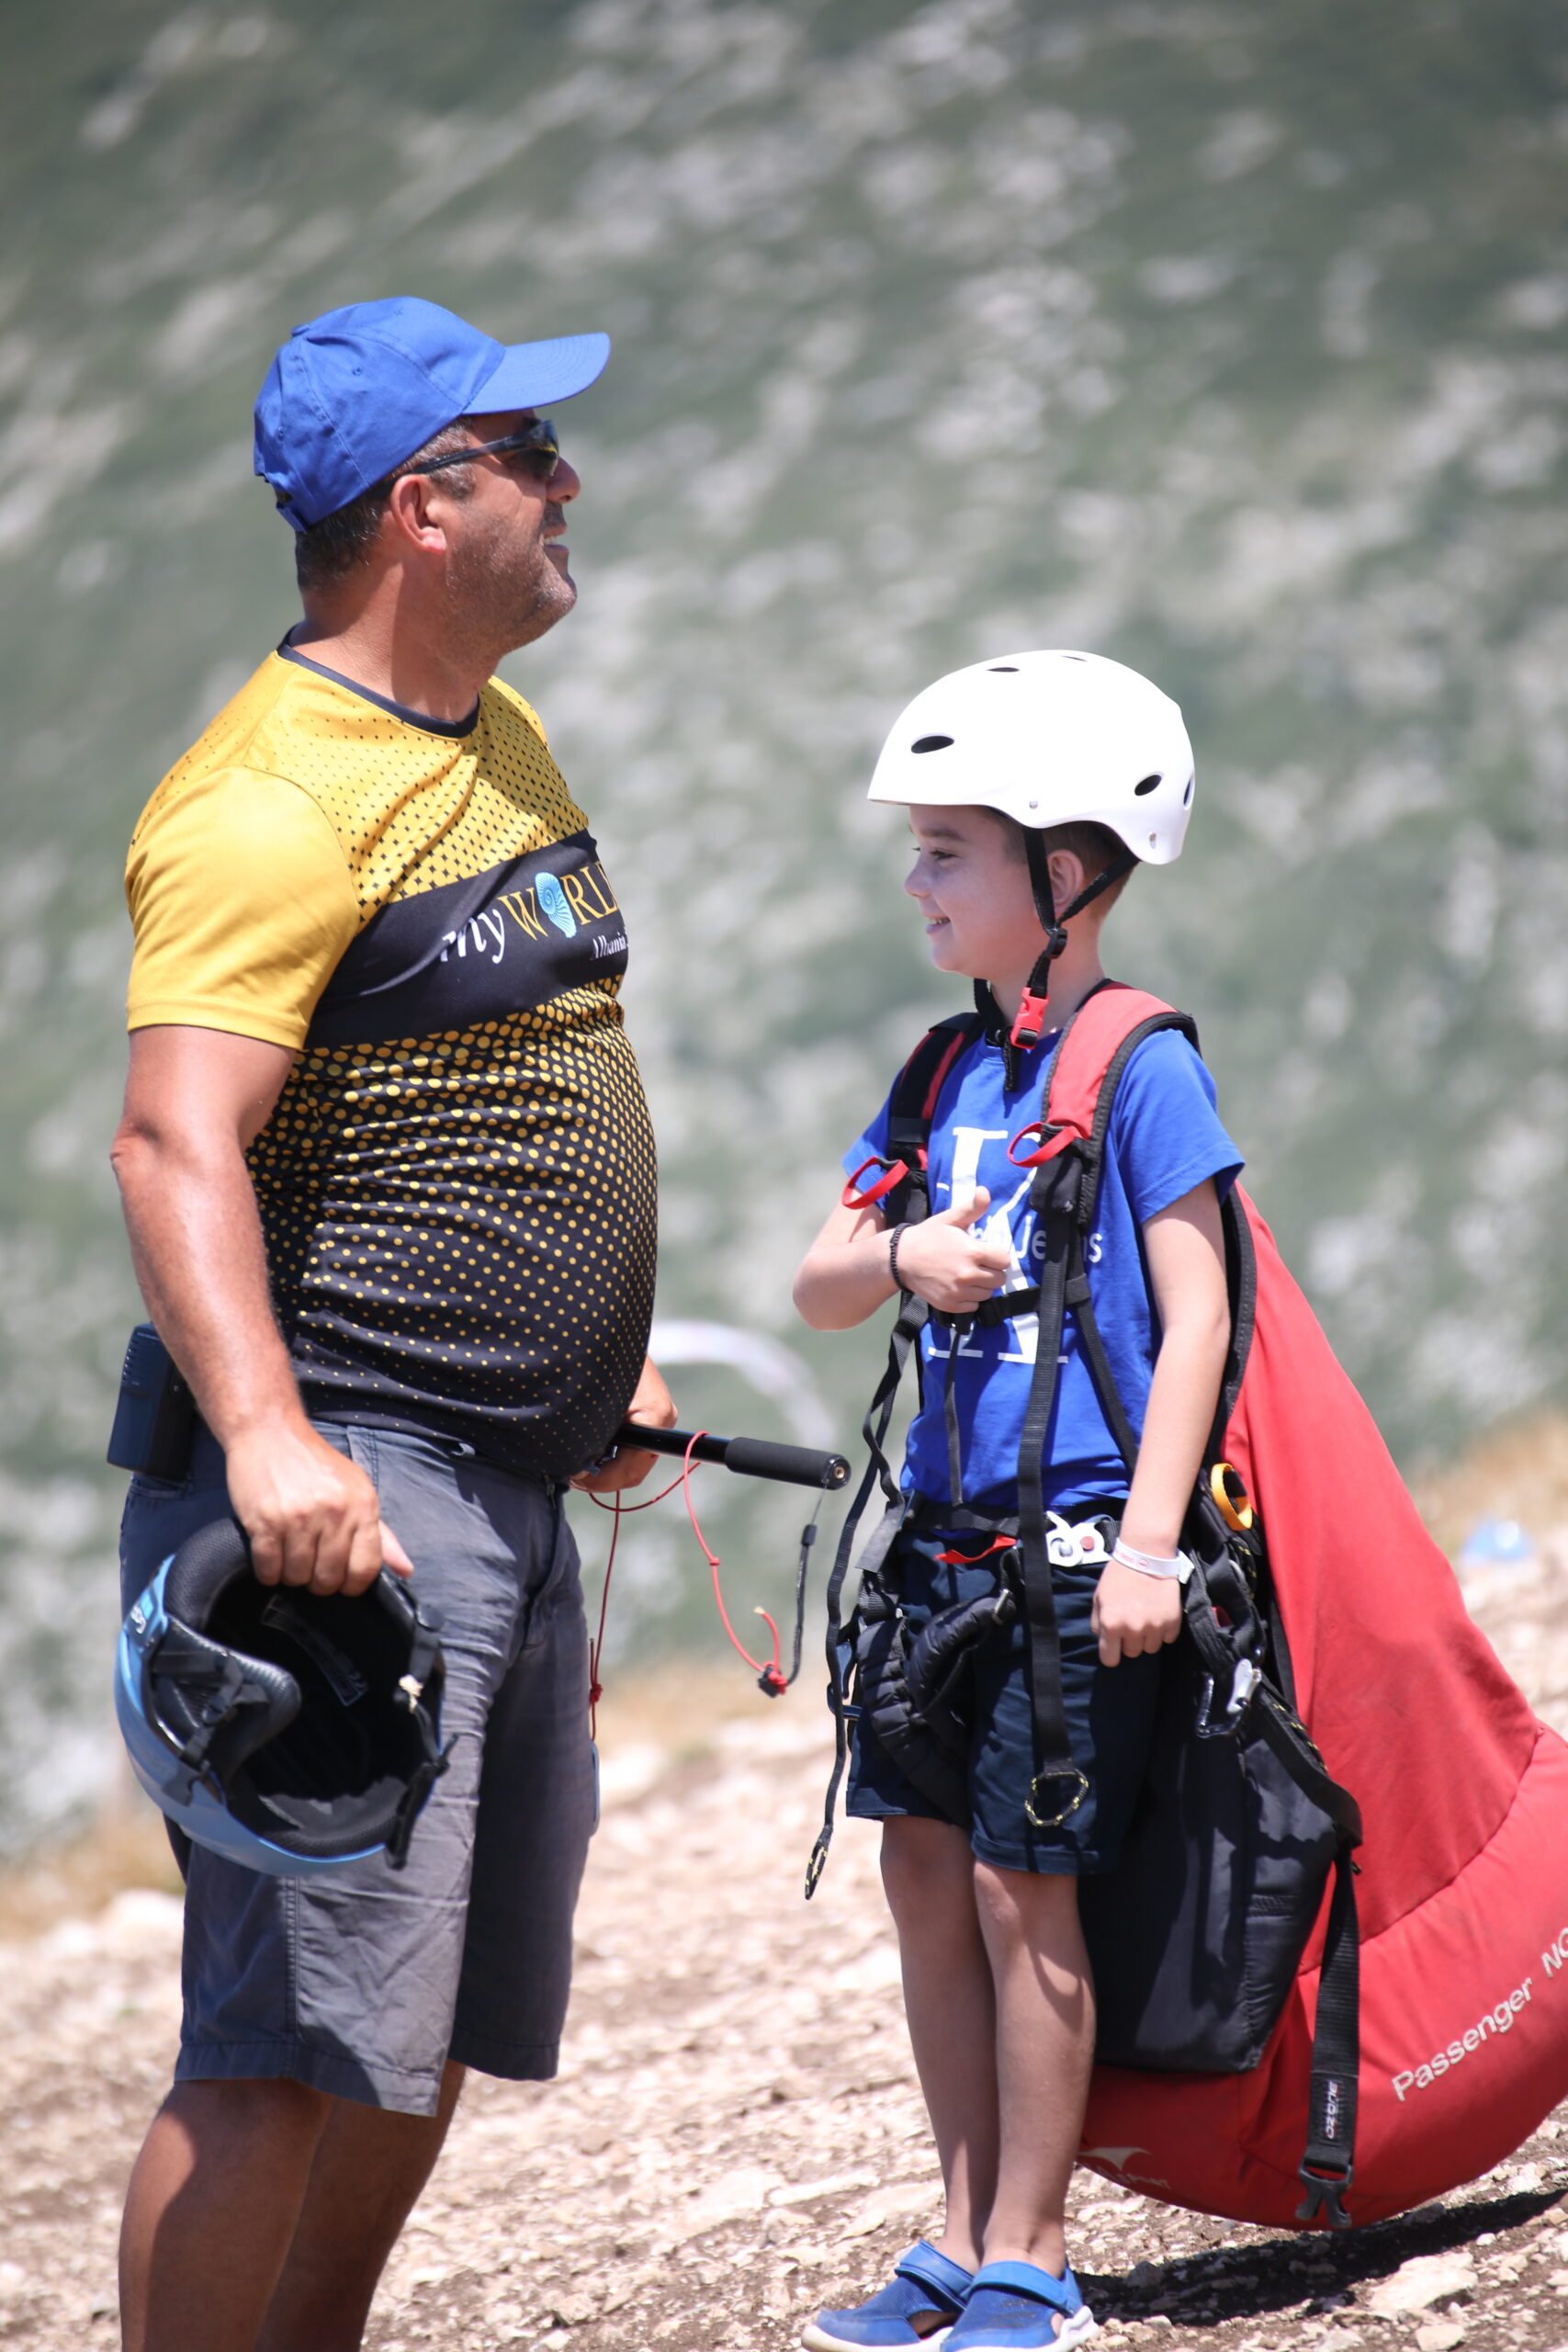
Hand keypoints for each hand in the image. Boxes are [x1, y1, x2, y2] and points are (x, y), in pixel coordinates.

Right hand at [225, 1421, 412, 1597]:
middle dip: (318, 1583)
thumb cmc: (316, 1465)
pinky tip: (270, 1556)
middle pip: (329, 1579)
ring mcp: (299, 1517)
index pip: (366, 1568)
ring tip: (289, 1555)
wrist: (271, 1432)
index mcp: (362, 1506)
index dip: (352, 1585)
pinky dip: (268, 1572)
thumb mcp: (357, 1490)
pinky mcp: (266, 1520)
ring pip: (297, 1577)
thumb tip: (405, 1571)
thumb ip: (381, 1534)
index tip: (341, 1581)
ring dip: (291, 1575)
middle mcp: (334, 1512)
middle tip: (310, 1567)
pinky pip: (268, 1569)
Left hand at [571, 1356, 677, 1493]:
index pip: (630, 1469)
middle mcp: (663, 1419)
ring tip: (573, 1458)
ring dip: (601, 1465)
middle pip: (632, 1470)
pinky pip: (628, 1445)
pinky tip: (584, 1443)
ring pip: (630, 1460)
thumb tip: (576, 1468)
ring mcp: (658, 1417)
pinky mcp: (647, 1413)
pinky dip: (605, 1451)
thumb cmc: (597, 1358)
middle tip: (569, 1472)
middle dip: (599, 1477)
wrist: (601, 1326)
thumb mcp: (591, 1400)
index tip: (574, 1476)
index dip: (600, 1481)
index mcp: (655, 1416)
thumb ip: (589, 1437)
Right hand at [894, 1189, 1011, 1314]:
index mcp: (973, 1252)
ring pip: (987, 1294)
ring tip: (967, 1276)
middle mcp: (968, 1274)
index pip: (1004, 1260)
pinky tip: (959, 1287)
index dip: (996, 1256)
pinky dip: (969, 1299)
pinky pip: (973, 1306)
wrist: (900, 1259)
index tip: (986, 1253)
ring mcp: (959, 1292)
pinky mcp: (951, 1305)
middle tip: (977, 1265)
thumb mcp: (950, 1219)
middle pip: (999, 1279)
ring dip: (981, 1286)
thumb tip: (985, 1191)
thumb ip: (972, 1208)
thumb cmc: (928, 1237)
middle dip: (991, 1271)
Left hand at [1092, 1559, 1183, 1666]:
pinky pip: (1167, 1639)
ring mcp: (1154, 1627)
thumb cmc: (1118, 1576)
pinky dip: (1163, 1630)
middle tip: (1131, 1622)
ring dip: (1147, 1637)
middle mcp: (1133, 1629)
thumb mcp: (1099, 1598)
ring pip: (1150, 1648)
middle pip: (1132, 1654)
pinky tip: (1158, 1614)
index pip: (1110, 1660)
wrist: (1146, 1555)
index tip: (1114, 1647)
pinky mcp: (1172, 1622)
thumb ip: (1098, 1623)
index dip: (1111, 1654)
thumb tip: (1104, 1640)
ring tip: (1146, 1618)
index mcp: (1111, 1624)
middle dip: (1129, 1641)